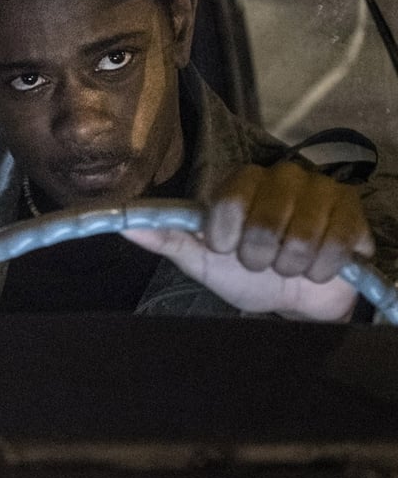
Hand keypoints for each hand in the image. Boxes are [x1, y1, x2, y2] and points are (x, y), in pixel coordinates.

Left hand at [122, 163, 373, 321]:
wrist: (293, 299)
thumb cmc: (244, 273)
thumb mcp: (200, 259)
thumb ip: (167, 238)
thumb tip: (122, 224)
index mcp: (242, 184)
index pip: (230, 198)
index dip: (226, 232)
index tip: (225, 248)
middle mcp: (284, 178)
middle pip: (267, 219)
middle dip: (259, 256)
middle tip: (259, 262)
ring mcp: (323, 193)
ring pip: (303, 236)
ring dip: (289, 265)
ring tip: (287, 266)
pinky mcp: (354, 215)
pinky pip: (338, 244)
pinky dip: (321, 269)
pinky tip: (316, 269)